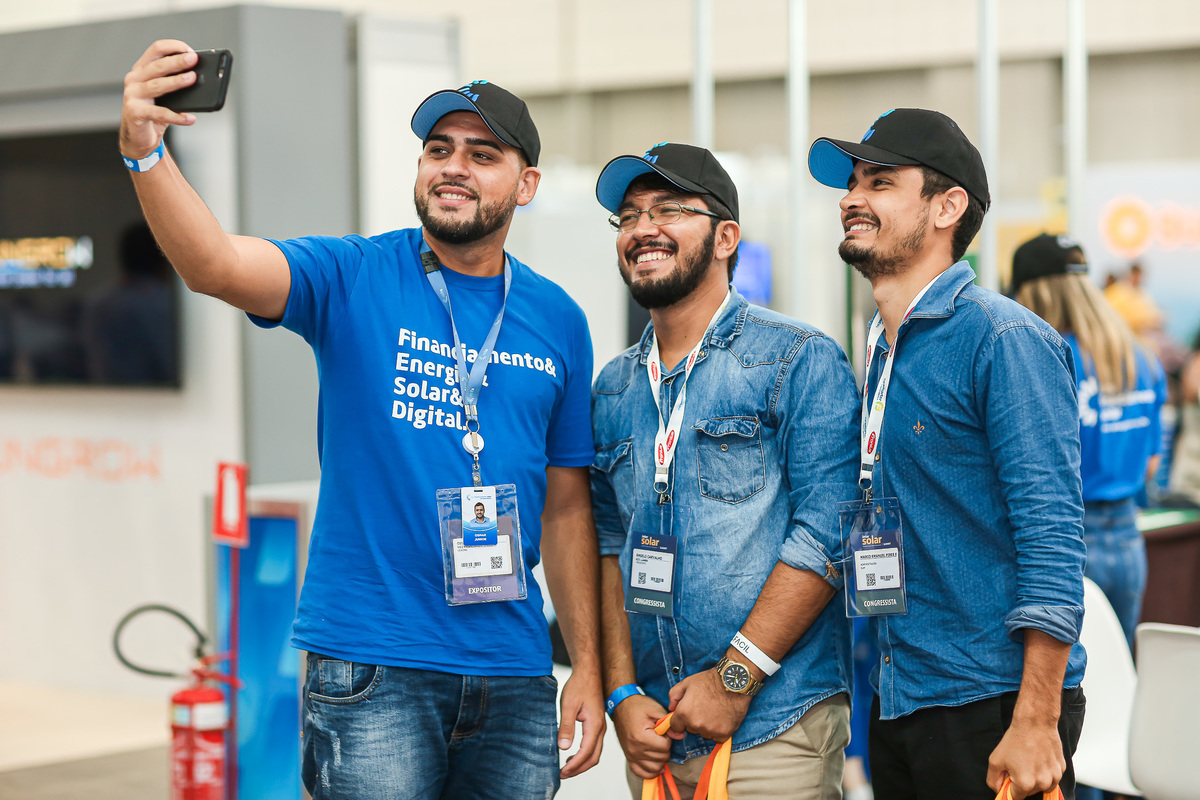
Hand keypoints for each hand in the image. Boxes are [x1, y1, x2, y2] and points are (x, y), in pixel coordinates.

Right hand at [120, 40, 199, 159]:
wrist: (139, 137)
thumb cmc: (154, 111)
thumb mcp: (165, 94)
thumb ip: (175, 83)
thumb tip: (201, 77)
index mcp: (142, 69)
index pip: (156, 50)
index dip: (173, 47)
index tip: (190, 51)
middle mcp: (134, 79)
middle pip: (157, 66)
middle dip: (177, 61)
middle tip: (194, 59)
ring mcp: (133, 95)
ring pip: (157, 86)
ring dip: (176, 82)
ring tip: (192, 78)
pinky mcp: (135, 112)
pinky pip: (159, 114)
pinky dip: (176, 117)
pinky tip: (190, 118)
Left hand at [557, 672, 604, 778]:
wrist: (589, 672)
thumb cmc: (578, 686)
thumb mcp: (568, 705)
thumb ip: (566, 727)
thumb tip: (563, 747)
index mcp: (594, 725)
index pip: (585, 752)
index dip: (574, 765)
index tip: (562, 771)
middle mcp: (600, 728)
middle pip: (593, 757)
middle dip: (578, 769)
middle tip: (562, 774)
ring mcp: (600, 727)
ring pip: (595, 753)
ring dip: (582, 763)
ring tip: (566, 767)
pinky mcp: (597, 725)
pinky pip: (594, 746)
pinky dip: (584, 755)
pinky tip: (572, 754)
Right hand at [611, 694, 671, 779]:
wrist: (621, 705)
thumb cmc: (638, 706)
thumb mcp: (656, 710)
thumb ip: (669, 724)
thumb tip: (681, 735)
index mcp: (641, 737)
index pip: (665, 747)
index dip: (668, 738)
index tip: (663, 731)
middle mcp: (635, 750)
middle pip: (661, 758)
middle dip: (665, 748)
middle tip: (661, 737)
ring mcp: (631, 755)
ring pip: (654, 768)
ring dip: (661, 759)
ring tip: (659, 747)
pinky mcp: (628, 757)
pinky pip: (641, 773)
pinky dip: (650, 772)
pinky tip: (656, 764)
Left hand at [666, 668, 750, 741]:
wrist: (733, 682)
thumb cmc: (710, 681)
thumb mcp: (687, 682)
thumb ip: (674, 695)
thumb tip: (671, 708)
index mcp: (684, 713)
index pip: (675, 727)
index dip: (680, 720)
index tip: (687, 715)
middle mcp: (696, 724)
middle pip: (690, 730)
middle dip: (694, 721)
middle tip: (703, 707)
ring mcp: (710, 730)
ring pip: (704, 734)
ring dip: (707, 726)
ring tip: (714, 711)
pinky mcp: (724, 733)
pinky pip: (717, 738)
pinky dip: (719, 730)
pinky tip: (722, 718)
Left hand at [986, 718, 1064, 798]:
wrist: (1035, 722)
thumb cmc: (1016, 739)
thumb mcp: (995, 760)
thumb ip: (993, 780)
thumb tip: (998, 789)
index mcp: (1025, 784)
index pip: (1015, 798)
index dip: (1009, 788)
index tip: (1008, 780)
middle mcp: (1042, 783)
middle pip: (1029, 792)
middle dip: (1022, 782)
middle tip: (1017, 765)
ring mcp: (1054, 776)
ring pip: (1042, 786)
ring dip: (1035, 779)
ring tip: (1028, 761)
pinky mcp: (1061, 768)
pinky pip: (1051, 776)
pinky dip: (1045, 771)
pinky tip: (1038, 758)